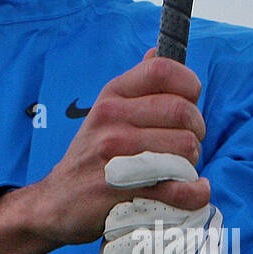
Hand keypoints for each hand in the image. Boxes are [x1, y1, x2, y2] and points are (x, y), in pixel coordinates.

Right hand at [0, 50, 208, 253]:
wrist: (56, 201)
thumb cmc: (91, 155)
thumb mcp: (105, 112)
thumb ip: (136, 86)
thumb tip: (157, 51)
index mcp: (111, 97)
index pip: (162, 70)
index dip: (188, 84)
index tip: (190, 103)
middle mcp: (111, 120)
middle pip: (183, 112)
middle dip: (196, 131)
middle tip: (185, 145)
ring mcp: (116, 155)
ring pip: (186, 149)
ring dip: (192, 163)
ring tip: (177, 169)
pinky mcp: (124, 190)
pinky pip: (181, 187)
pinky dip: (196, 192)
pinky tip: (191, 189)